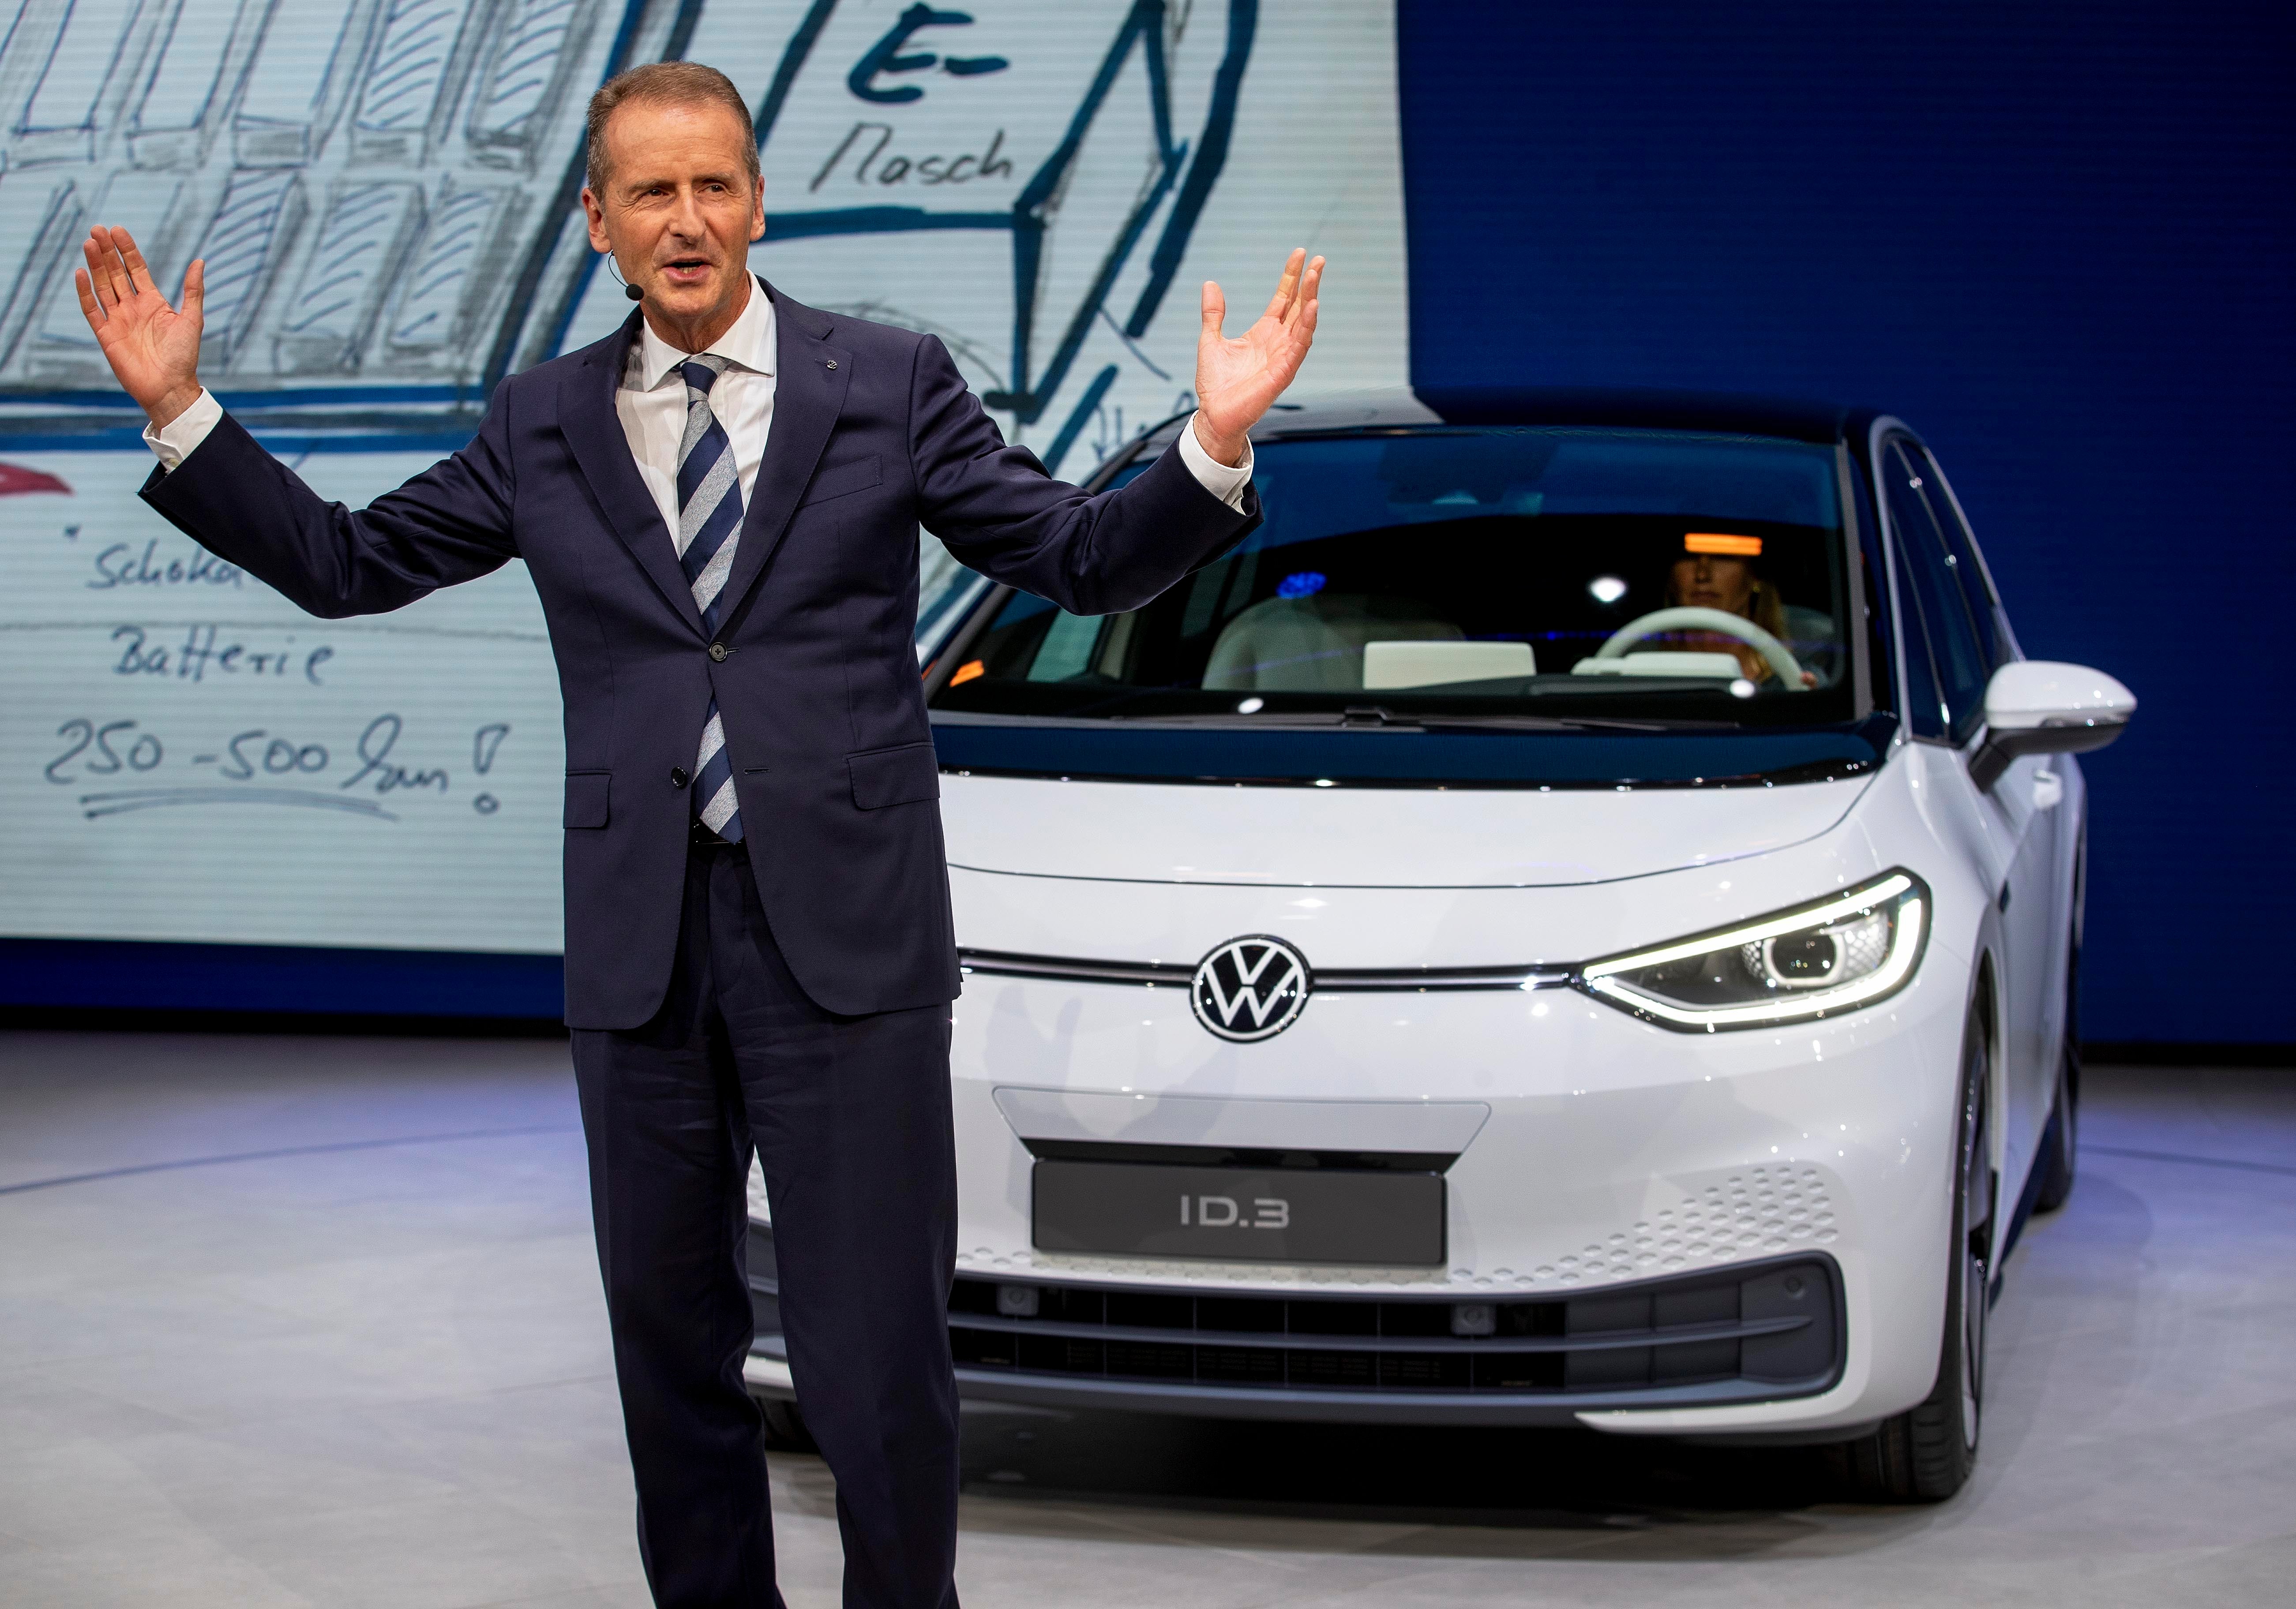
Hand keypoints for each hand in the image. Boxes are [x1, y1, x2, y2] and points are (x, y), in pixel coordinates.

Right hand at [75, 227, 205, 429]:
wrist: (171, 388)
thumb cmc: (184, 356)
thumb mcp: (192, 319)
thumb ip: (193, 291)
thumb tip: (199, 261)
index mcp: (153, 302)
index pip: (136, 269)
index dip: (127, 250)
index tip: (118, 230)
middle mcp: (133, 307)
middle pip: (115, 273)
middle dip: (106, 251)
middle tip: (97, 229)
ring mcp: (117, 319)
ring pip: (102, 286)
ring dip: (95, 265)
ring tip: (89, 242)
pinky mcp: (105, 334)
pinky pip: (91, 309)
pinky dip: (85, 292)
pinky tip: (81, 273)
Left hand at [1192, 248, 1322, 466]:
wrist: (1213, 416)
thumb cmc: (1215, 385)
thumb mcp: (1210, 340)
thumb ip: (1213, 314)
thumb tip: (1210, 284)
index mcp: (1264, 333)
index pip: (1283, 299)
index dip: (1291, 277)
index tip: (1300, 253)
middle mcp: (1278, 342)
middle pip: (1298, 306)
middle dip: (1309, 283)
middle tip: (1320, 258)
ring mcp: (1283, 357)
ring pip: (1303, 323)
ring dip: (1311, 299)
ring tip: (1316, 276)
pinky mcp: (1283, 372)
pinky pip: (1299, 346)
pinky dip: (1306, 326)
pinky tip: (1311, 306)